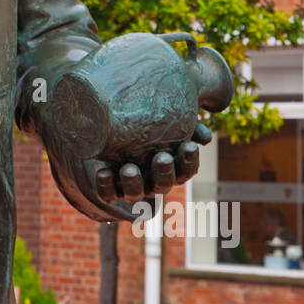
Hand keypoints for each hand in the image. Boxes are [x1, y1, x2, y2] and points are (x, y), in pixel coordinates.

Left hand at [45, 120, 211, 223]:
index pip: (186, 171)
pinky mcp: (104, 183)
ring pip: (135, 193)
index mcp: (167, 164)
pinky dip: (105, 186)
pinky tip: (101, 172)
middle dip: (164, 172)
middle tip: (161, 156)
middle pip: (163, 185)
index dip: (189, 162)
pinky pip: (106, 193)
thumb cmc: (137, 113)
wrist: (96, 114)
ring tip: (128, 168)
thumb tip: (207, 136)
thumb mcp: (160, 110)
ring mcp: (127, 184)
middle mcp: (149, 178)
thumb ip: (184, 116)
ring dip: (134, 182)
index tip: (188, 145)